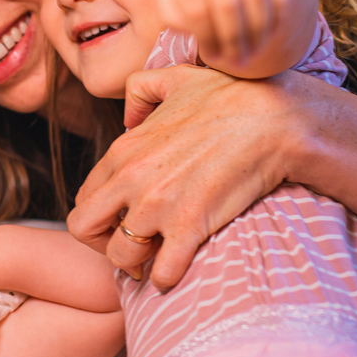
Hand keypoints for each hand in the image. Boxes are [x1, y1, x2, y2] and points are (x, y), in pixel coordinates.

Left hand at [71, 66, 295, 289]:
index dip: (100, 214)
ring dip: (135, 264)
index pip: (85, 196)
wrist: (274, 116)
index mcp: (124, 150)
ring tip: (156, 257)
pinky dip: (167, 278)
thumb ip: (141, 90)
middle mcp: (131, 179)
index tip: (122, 220)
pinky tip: (179, 267)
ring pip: (119, 256)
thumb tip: (129, 116)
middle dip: (101, 242)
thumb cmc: (230, 95)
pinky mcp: (190, 226)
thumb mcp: (175, 78)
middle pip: (83, 228)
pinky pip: (162, 272)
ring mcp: (158, 205)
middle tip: (130, 245)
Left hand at [158, 0, 317, 75]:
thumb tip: (195, 35)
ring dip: (258, 29)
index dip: (205, 36)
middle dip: (234, 38)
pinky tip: (270, 32)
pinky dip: (277, 11)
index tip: (213, 57)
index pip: (193, 3)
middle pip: (226, 0)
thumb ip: (171, 7)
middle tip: (238, 61)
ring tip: (254, 51)